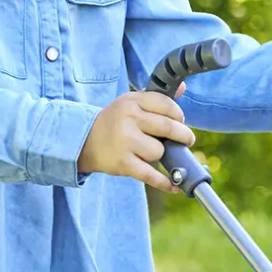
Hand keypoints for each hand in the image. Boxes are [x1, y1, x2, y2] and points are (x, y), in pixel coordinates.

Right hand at [79, 90, 194, 191]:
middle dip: (183, 135)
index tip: (180, 122)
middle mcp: (128, 119)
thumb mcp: (130, 102)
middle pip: (168, 127)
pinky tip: (174, 185)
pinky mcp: (124, 163)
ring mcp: (126, 142)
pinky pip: (150, 175)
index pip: (166, 105)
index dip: (179, 115)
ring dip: (161, 154)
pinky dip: (164, 182)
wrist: (84, 141)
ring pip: (159, 151)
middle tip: (187, 140)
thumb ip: (156, 97)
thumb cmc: (115, 121)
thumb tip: (182, 87)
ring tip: (153, 152)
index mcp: (132, 101)